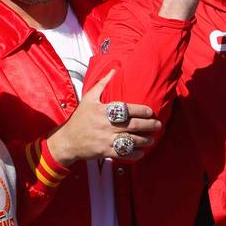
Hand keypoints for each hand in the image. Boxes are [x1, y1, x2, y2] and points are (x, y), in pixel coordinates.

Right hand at [46, 70, 161, 166]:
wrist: (67, 140)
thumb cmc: (80, 118)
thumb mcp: (88, 98)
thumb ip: (102, 84)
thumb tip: (114, 70)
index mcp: (102, 110)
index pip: (126, 109)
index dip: (141, 111)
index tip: (150, 111)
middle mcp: (105, 125)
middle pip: (132, 125)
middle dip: (148, 126)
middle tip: (158, 125)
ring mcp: (105, 139)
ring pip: (130, 140)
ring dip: (144, 140)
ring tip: (152, 139)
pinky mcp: (105, 152)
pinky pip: (123, 153)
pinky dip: (134, 154)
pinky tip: (141, 152)